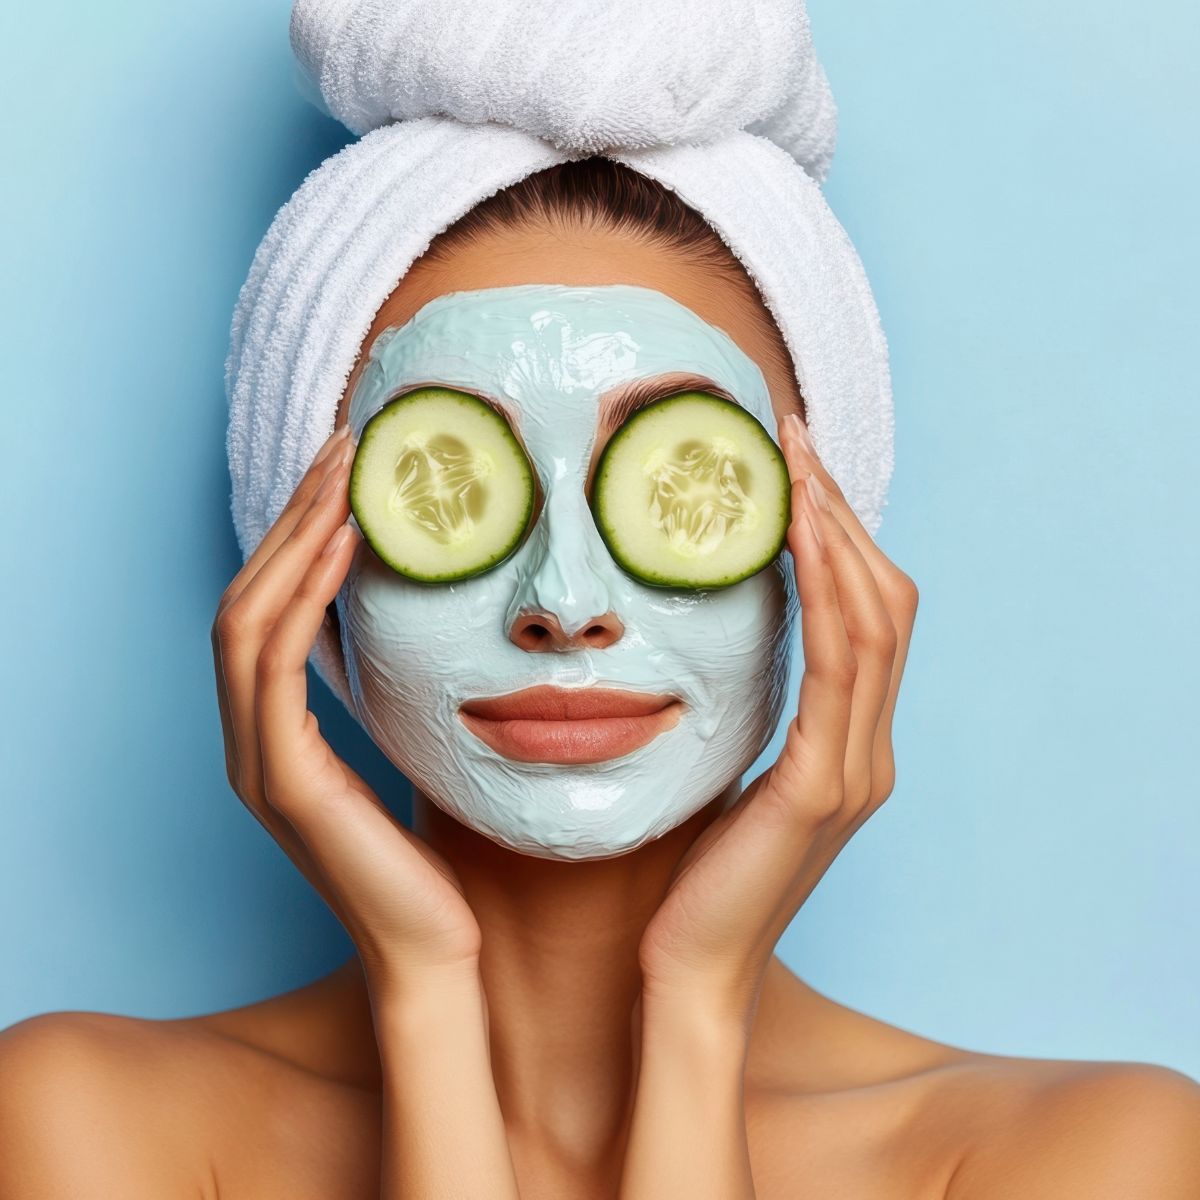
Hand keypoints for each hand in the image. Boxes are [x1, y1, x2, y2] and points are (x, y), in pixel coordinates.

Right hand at [210, 426, 482, 992]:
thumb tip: (426, 620)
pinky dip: (305, 596)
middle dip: (291, 516)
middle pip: (246, 598)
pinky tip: (346, 545)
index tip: (348, 473)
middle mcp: (250, 741)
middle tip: (346, 447)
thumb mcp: (408, 752)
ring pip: (246, 622)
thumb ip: (391, 694)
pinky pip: (276, 668)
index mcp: (275, 734)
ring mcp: (256, 763)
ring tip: (346, 475)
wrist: (436, 948)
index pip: (266, 609)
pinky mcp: (282, 783)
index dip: (296, 534)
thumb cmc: (431, 856)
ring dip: (293, 539)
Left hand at [637, 411, 919, 1021]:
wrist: (686, 972)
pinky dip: (823, 589)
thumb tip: (704, 634)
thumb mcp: (727, 774)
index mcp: (849, 748)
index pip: (868, 619)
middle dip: (841, 513)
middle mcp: (870, 752)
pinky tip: (791, 532)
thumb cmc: (691, 876)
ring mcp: (856, 771)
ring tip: (790, 463)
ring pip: (873, 622)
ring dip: (835, 532)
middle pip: (885, 604)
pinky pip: (837, 666)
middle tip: (791, 441)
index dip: (841, 537)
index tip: (793, 469)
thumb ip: (745, 714)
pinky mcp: (820, 789)